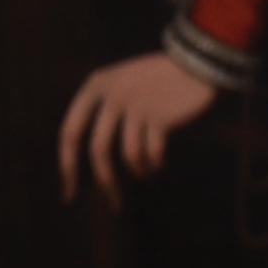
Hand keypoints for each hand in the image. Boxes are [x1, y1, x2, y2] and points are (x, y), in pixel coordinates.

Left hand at [58, 52, 219, 200]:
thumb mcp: (122, 83)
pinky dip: (154, 164)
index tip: (69, 194)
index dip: (67, 166)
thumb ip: (103, 109)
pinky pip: (151, 153)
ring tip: (147, 174)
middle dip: (106, 183)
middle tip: (114, 206)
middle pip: (98, 151)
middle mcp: (112, 94)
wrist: (200, 61)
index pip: (69, 132)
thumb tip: (90, 159)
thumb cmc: (160, 78)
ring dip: (139, 171)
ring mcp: (135, 105)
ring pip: (128, 156)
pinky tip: (159, 165)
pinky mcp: (159, 116)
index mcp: (95, 85)